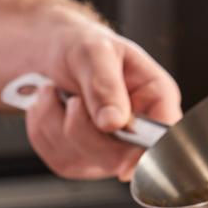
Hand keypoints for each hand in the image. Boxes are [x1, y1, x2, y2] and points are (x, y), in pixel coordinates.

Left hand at [25, 25, 181, 181]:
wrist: (51, 54)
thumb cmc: (82, 46)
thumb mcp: (94, 52)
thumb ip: (105, 84)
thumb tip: (115, 122)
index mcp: (155, 98)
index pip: (164, 135)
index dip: (148, 152)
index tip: (123, 160)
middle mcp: (137, 131)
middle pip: (117, 158)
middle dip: (82, 128)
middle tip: (73, 99)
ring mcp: (109, 151)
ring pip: (82, 160)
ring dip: (55, 123)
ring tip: (55, 93)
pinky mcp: (80, 160)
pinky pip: (57, 158)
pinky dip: (42, 129)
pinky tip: (49, 107)